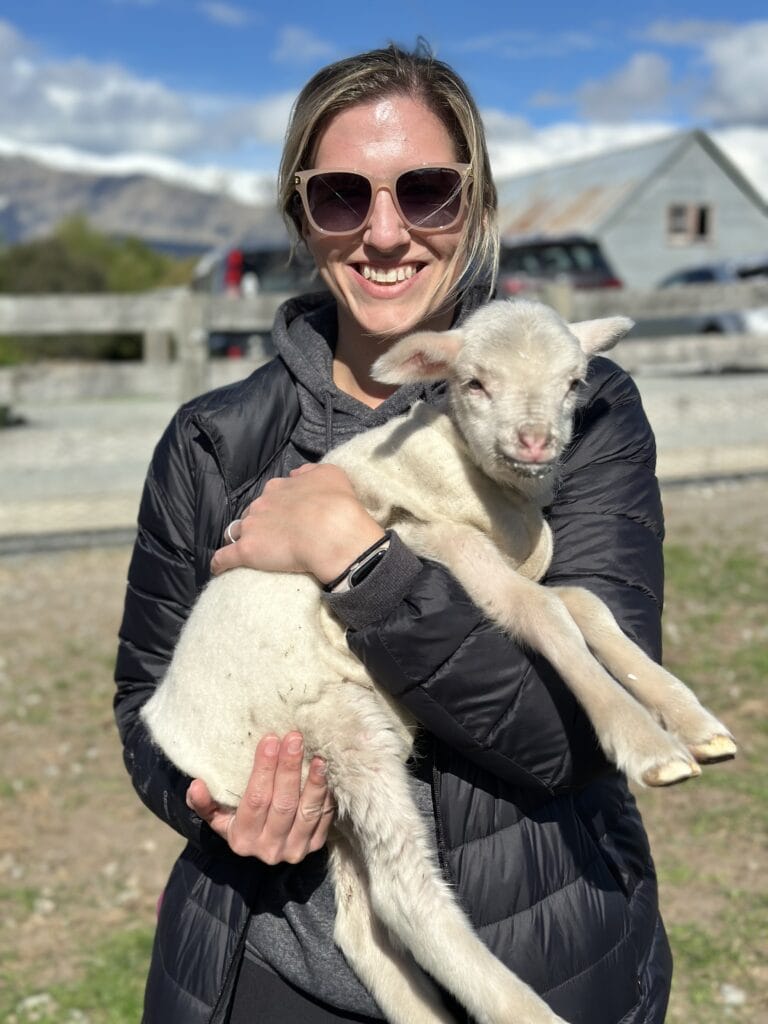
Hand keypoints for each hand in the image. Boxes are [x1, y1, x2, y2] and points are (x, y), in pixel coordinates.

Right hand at [186, 732, 334, 863]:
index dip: (264, 770)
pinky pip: (324, 820)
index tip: (270, 740)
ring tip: (318, 757)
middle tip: (294, 739)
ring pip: (307, 813)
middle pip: (283, 805)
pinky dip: (326, 796)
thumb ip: (205, 802)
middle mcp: (268, 849)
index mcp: (241, 839)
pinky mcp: (314, 847)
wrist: (263, 847)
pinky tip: (327, 774)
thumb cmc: (238, 820)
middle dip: (289, 769)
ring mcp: (294, 850)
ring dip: (314, 783)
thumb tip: (196, 785)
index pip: (255, 801)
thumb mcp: (217, 816)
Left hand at [210, 463, 383, 583]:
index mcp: (278, 488)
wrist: (332, 530)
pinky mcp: (246, 551)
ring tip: (247, 550)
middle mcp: (261, 504)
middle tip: (271, 535)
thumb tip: (296, 474)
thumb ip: (310, 472)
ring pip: (235, 531)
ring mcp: (251, 527)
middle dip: (257, 522)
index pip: (269, 496)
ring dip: (238, 538)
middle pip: (251, 513)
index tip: (282, 516)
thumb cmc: (336, 503)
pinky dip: (220, 562)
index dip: (274, 507)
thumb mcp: (330, 474)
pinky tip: (219, 569)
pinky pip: (224, 557)